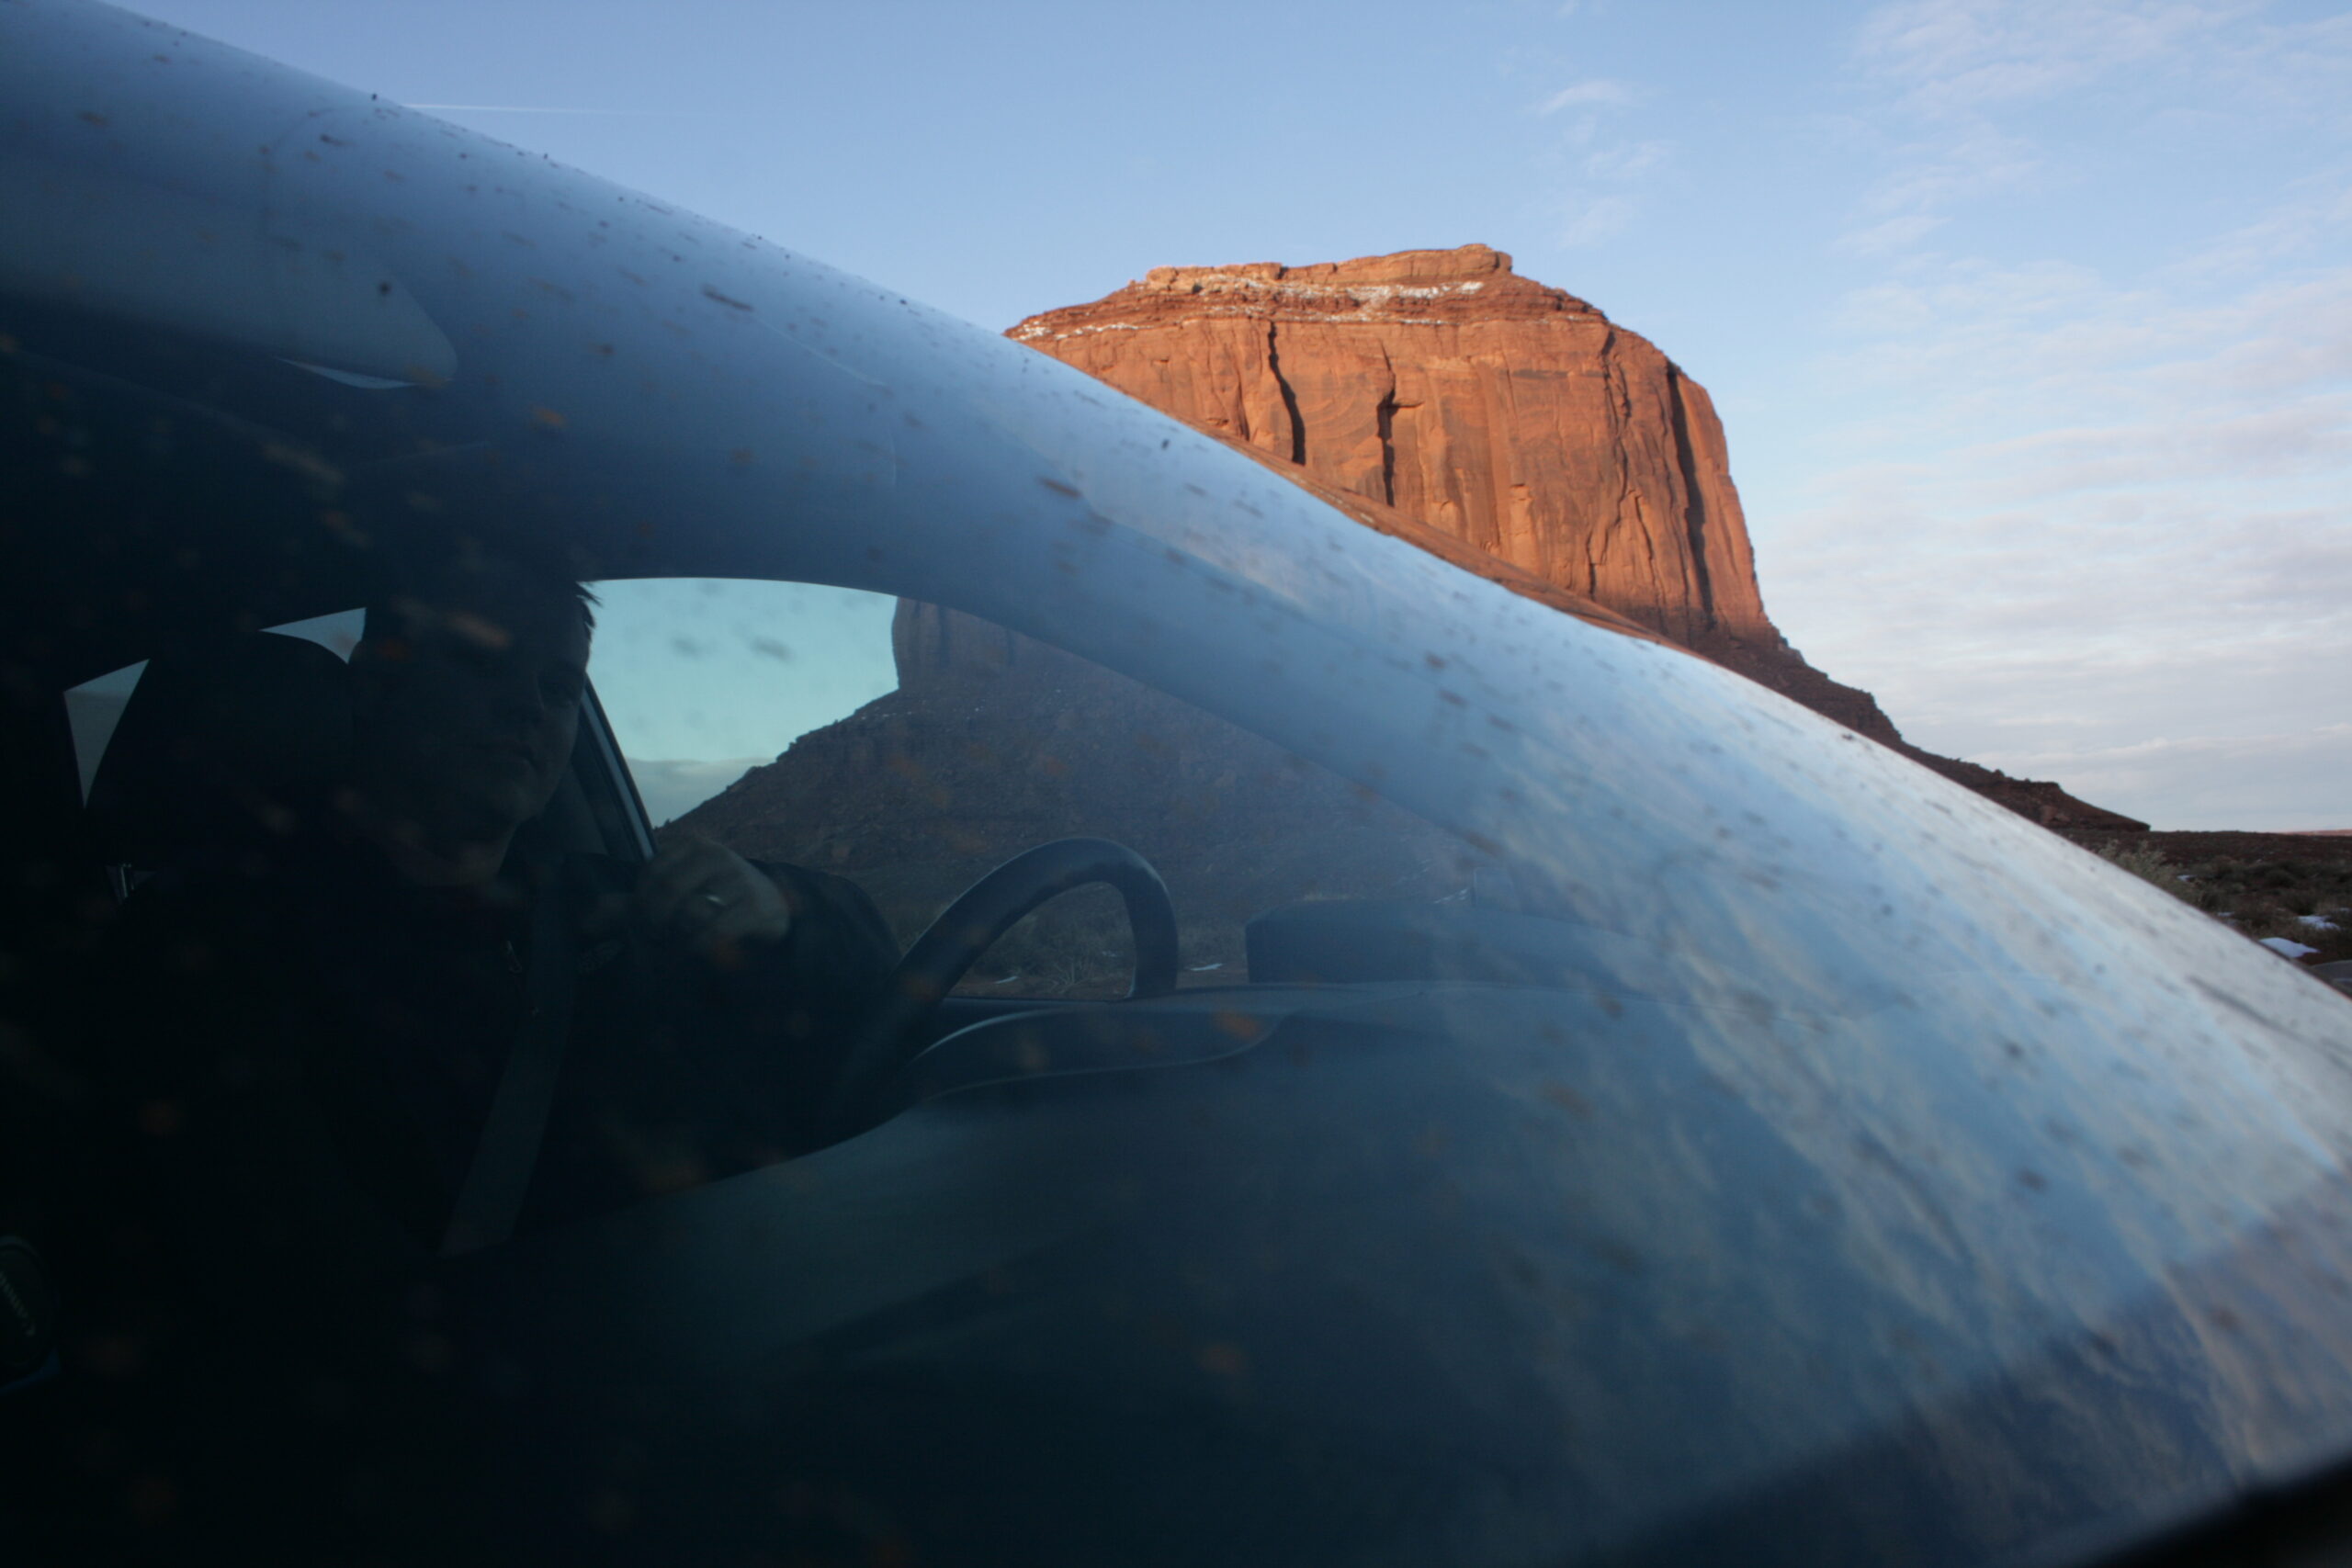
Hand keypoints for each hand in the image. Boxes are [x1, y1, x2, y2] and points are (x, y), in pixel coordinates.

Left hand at [633, 837, 792, 956]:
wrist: (771, 905)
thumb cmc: (715, 896)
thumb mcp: (681, 889)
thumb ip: (637, 902)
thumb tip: (593, 917)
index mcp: (694, 845)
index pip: (652, 871)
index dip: (641, 900)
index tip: (643, 919)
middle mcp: (717, 855)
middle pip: (669, 890)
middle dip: (656, 919)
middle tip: (657, 935)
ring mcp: (738, 879)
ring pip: (692, 912)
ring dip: (679, 934)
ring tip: (677, 943)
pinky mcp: (755, 907)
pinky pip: (714, 932)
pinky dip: (699, 946)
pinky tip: (696, 949)